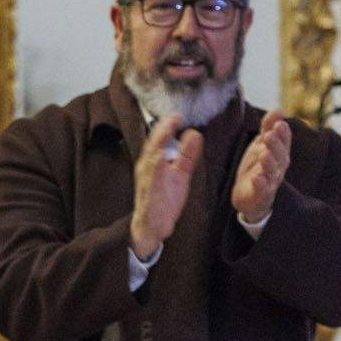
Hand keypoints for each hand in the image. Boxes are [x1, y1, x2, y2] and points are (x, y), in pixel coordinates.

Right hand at [129, 113, 202, 258]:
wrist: (151, 226)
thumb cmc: (163, 199)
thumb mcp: (180, 173)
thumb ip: (187, 154)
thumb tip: (194, 134)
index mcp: (154, 161)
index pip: (160, 140)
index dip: (167, 127)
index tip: (178, 115)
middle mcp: (147, 168)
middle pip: (153, 144)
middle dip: (162, 130)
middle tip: (174, 116)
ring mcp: (146, 180)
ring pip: (151, 157)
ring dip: (158, 142)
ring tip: (167, 129)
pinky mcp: (149, 192)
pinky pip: (151, 177)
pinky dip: (156, 165)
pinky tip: (162, 156)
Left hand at [232, 110, 291, 224]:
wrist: (248, 194)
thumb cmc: (257, 166)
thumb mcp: (261, 144)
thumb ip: (268, 127)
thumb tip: (279, 110)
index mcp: (280, 154)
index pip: (285, 143)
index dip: (283, 134)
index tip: (279, 124)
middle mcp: (279, 168)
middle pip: (280, 156)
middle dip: (276, 145)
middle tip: (269, 135)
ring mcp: (270, 182)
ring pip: (273, 172)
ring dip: (269, 162)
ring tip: (264, 153)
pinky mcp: (261, 195)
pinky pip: (263, 190)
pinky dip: (261, 184)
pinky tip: (257, 178)